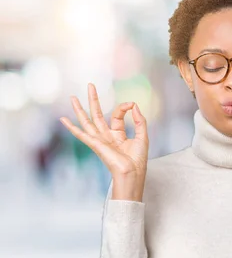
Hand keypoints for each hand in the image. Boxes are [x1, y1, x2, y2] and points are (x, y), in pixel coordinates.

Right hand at [59, 83, 148, 201]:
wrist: (132, 172)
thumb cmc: (138, 159)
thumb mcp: (142, 135)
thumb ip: (139, 120)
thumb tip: (134, 105)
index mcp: (117, 135)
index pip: (117, 115)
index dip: (124, 107)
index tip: (131, 104)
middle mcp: (106, 136)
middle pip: (97, 114)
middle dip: (94, 100)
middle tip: (91, 85)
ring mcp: (99, 140)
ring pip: (87, 121)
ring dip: (79, 109)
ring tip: (72, 97)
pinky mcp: (95, 144)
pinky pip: (81, 134)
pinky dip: (71, 127)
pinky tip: (63, 119)